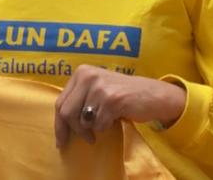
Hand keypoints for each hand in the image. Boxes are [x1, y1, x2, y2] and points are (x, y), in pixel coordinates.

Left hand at [54, 65, 186, 146]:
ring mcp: (100, 87)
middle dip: (75, 130)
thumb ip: (79, 99)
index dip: (59, 125)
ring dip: (94, 128)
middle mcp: (88, 76)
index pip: (60, 102)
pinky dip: (106, 127)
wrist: (153, 94)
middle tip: (87, 138)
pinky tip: (116, 118)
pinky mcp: (112, 100)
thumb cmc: (123, 94)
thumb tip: (60, 123)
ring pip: (83, 121)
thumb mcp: (97, 88)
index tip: (61, 140)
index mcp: (81, 72)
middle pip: (66, 112)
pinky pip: (99, 125)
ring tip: (106, 121)